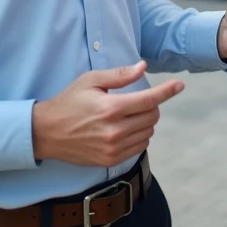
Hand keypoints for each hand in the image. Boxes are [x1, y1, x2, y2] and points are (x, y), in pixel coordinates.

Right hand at [31, 61, 183, 166]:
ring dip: (146, 121)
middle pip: (152, 116)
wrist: (47, 132)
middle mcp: (115, 130)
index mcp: (111, 108)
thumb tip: (142, 67)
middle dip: (152, 105)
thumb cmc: (69, 102)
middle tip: (138, 99)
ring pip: (148, 132)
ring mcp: (113, 148)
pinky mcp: (111, 160)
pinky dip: (140, 135)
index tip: (180, 85)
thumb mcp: (91, 81)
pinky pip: (140, 147)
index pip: (149, 100)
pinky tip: (127, 128)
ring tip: (129, 114)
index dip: (167, 91)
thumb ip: (119, 75)